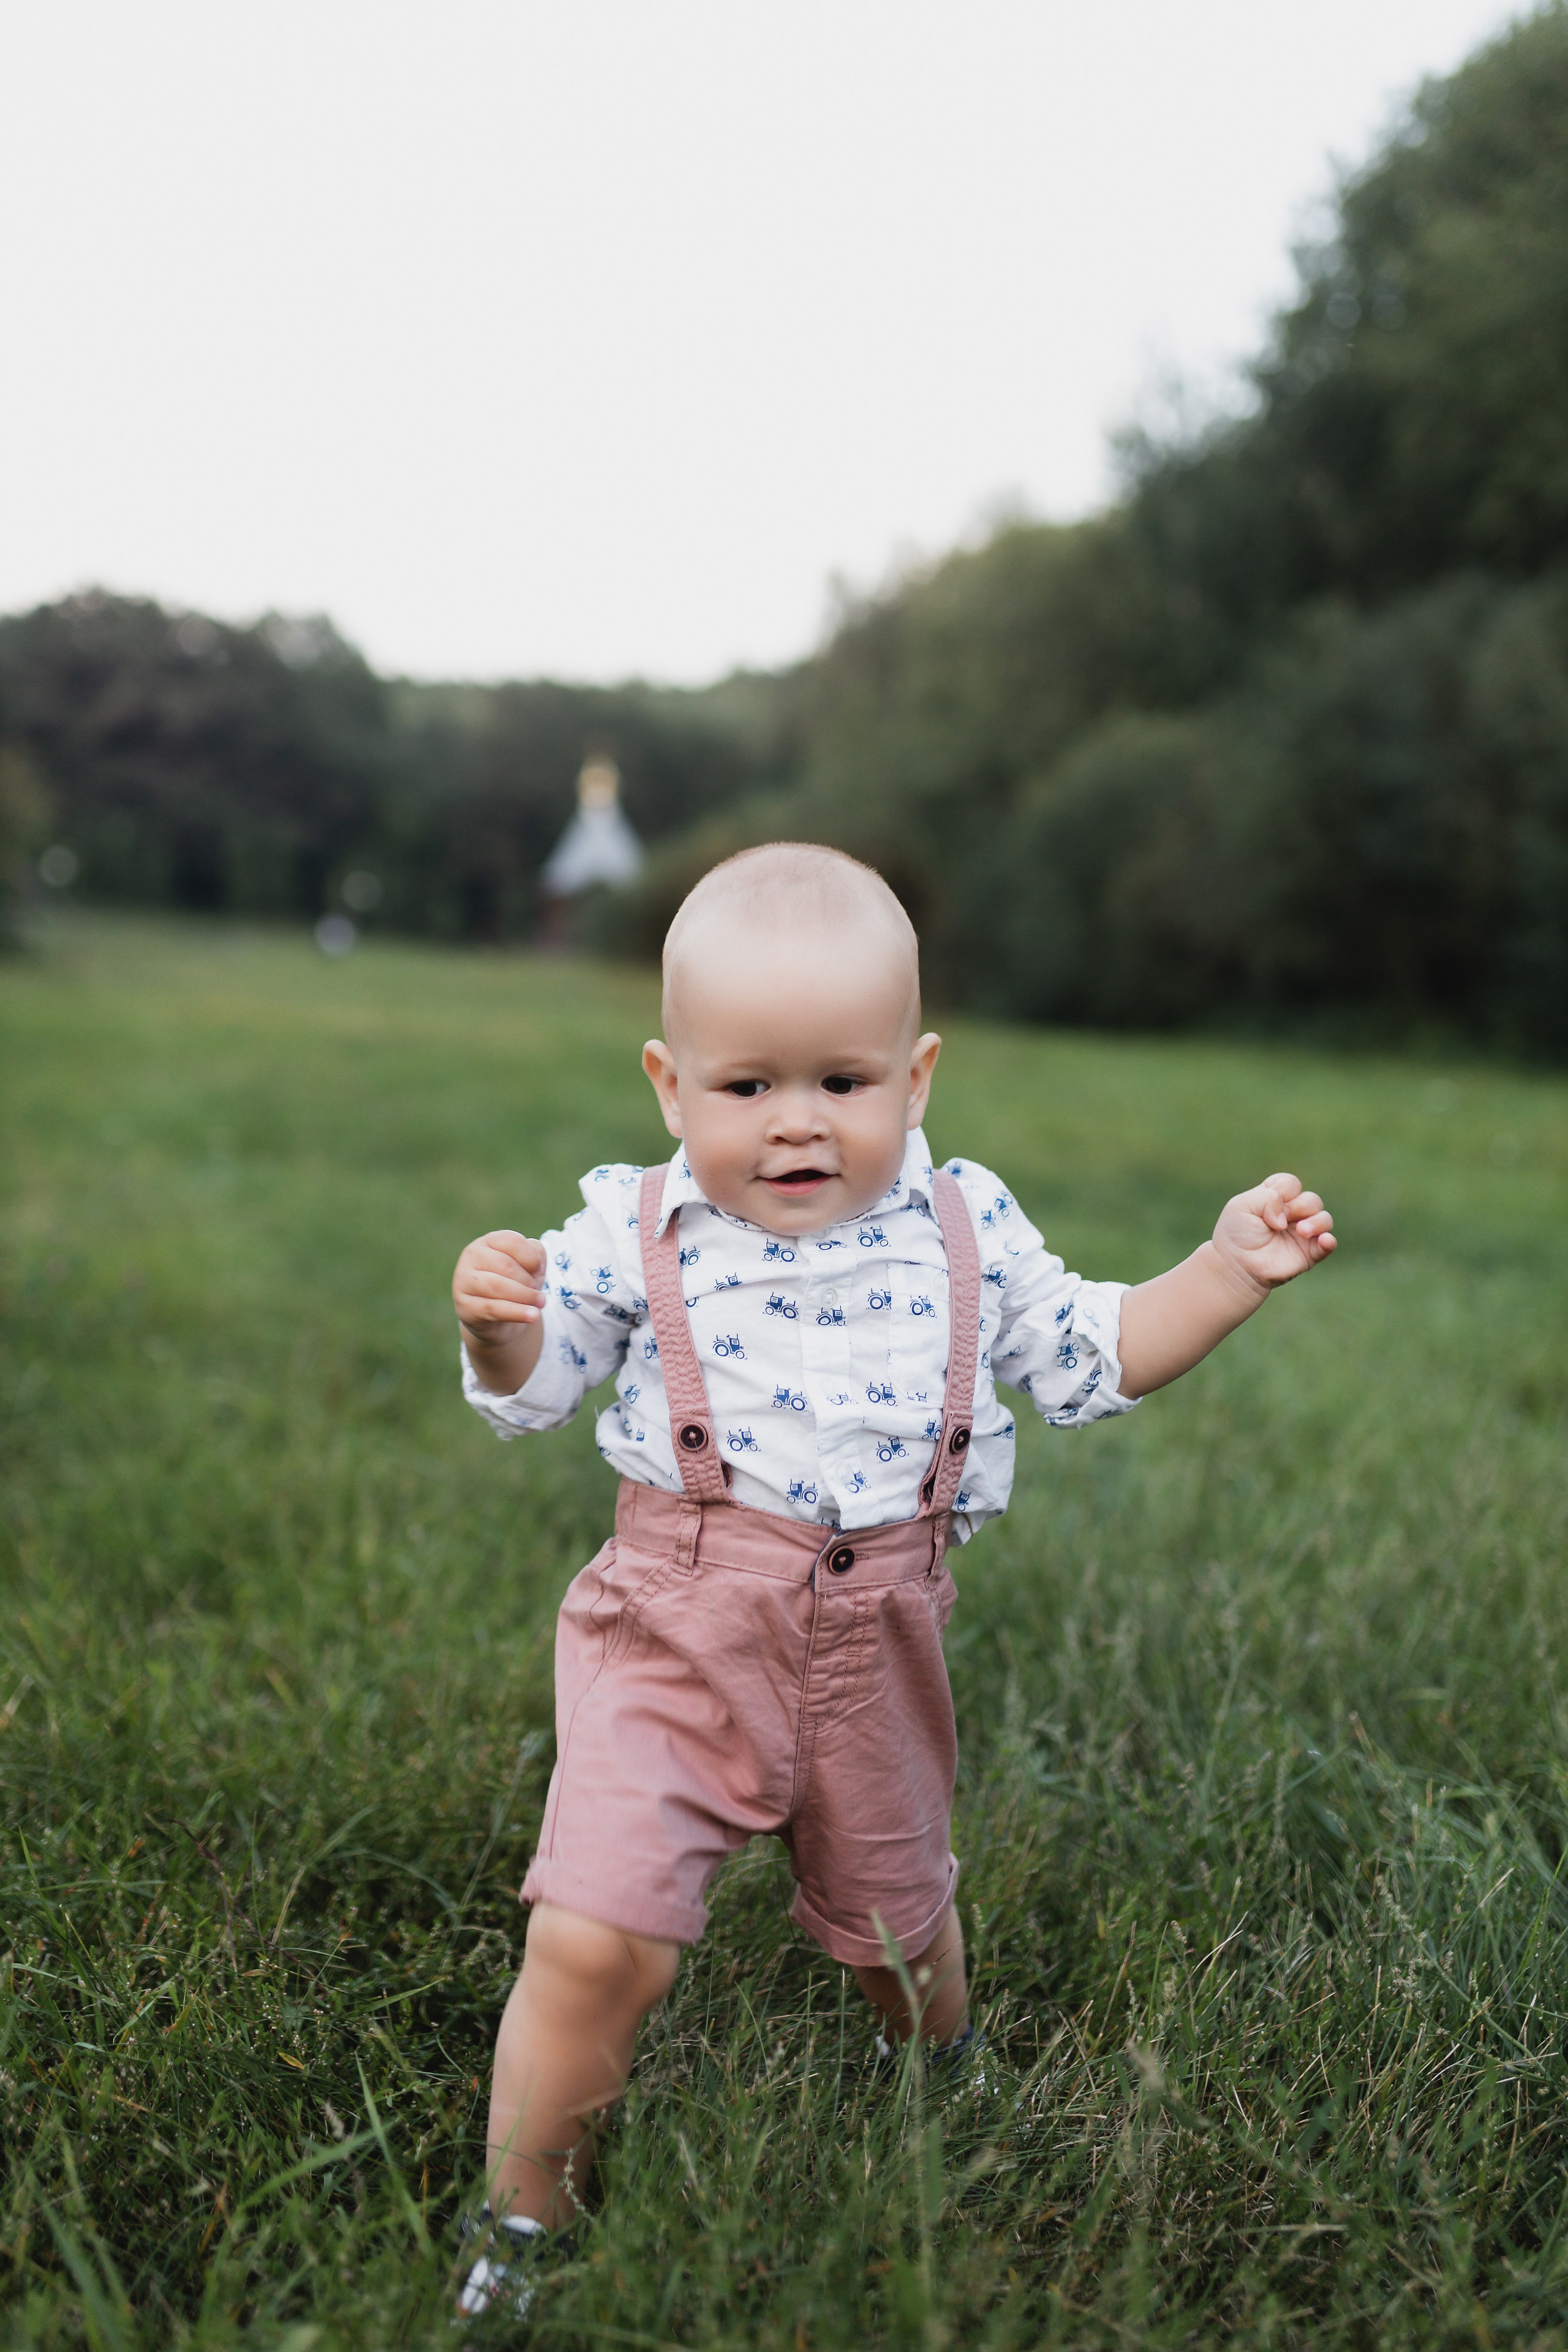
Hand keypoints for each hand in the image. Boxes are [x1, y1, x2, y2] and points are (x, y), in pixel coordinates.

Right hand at [453, 1230, 547, 1347]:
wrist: (498, 1317)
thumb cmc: (515, 1283)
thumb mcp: (528, 1265)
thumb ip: (536, 1255)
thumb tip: (536, 1264)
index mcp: (489, 1241)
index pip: (512, 1242)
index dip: (532, 1258)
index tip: (540, 1272)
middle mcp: (472, 1256)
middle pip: (506, 1265)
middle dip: (528, 1281)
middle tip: (539, 1294)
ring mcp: (464, 1280)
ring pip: (497, 1286)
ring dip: (524, 1296)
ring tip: (540, 1304)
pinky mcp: (464, 1305)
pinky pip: (492, 1308)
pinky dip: (515, 1312)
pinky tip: (531, 1316)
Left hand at [1211, 1173, 1335, 1293]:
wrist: (1236, 1265)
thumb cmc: (1237, 1234)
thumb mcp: (1242, 1205)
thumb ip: (1267, 1198)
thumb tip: (1286, 1218)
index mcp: (1276, 1199)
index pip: (1291, 1183)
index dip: (1284, 1191)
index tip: (1268, 1206)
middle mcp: (1293, 1214)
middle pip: (1312, 1199)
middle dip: (1299, 1206)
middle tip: (1279, 1223)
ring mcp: (1302, 1233)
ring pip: (1325, 1218)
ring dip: (1317, 1222)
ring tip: (1301, 1231)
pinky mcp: (1309, 1253)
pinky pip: (1328, 1244)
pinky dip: (1329, 1241)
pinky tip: (1324, 1240)